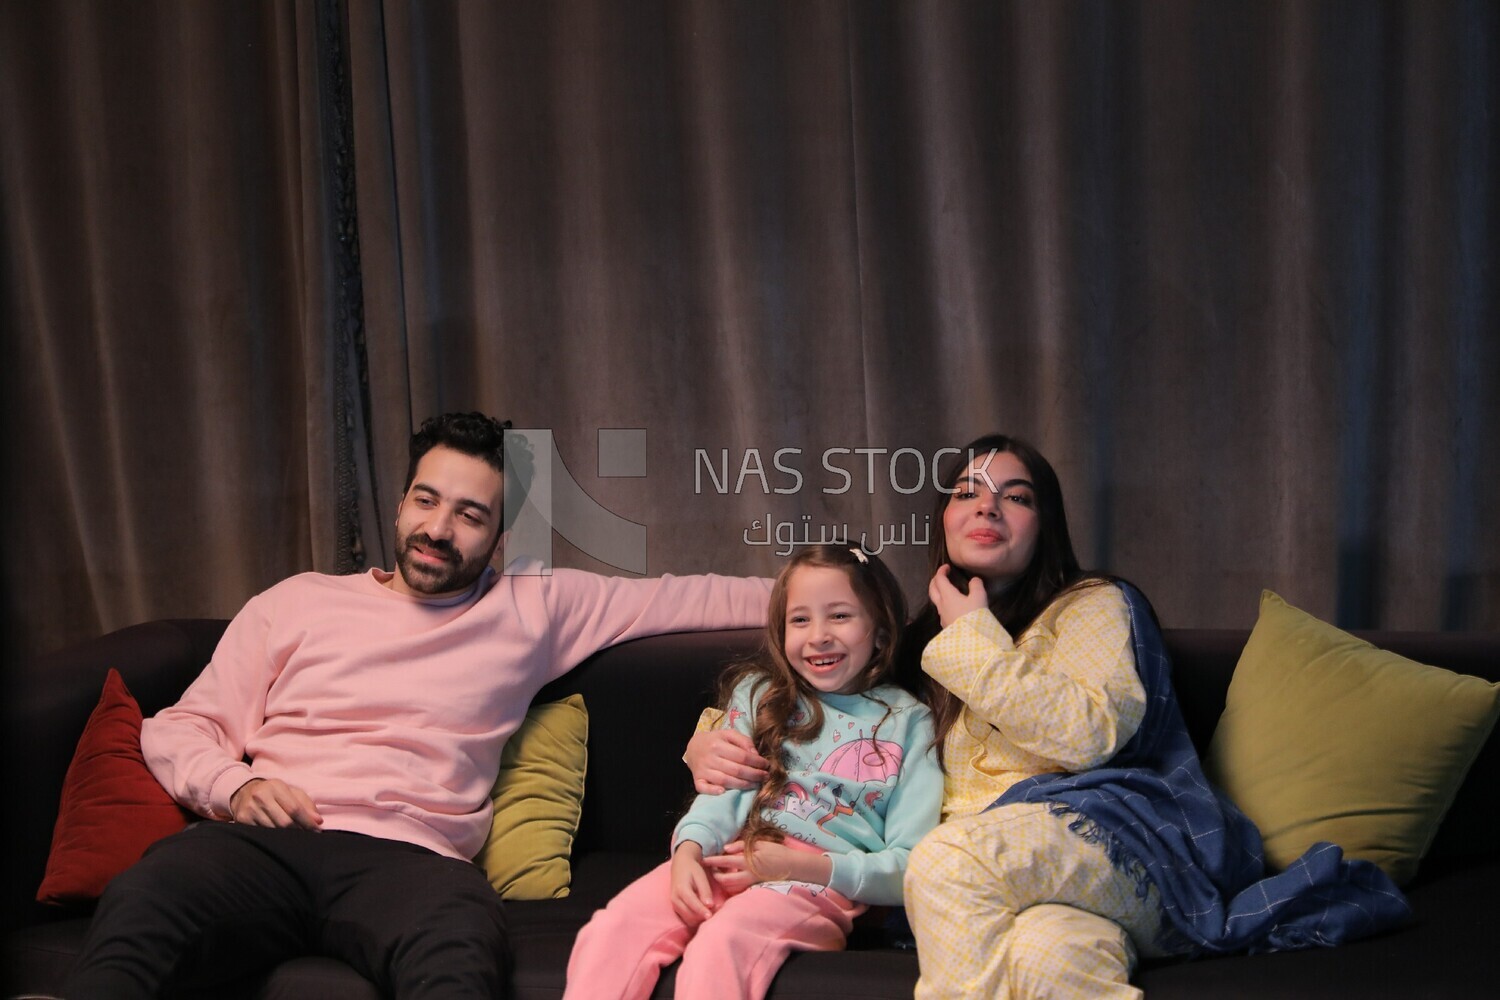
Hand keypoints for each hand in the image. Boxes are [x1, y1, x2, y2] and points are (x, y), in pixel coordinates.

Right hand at [230, 777, 322, 828]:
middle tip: (306, 836)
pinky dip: (272, 838)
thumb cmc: (273, 793)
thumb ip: (306, 804)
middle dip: (298, 831)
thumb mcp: (291, 792)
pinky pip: (261, 834)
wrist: (244, 792)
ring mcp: (250, 809)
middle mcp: (261, 796)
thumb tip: (318, 821)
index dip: (307, 822)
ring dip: (286, 837)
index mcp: (276, 787)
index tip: (317, 830)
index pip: (294, 808)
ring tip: (294, 837)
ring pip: (273, 830)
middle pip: (284, 822)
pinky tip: (277, 837)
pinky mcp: (242, 820)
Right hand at [669, 843, 716, 925]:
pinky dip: (696, 920)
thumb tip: (710, 906)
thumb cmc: (692, 870)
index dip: (702, 911)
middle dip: (702, 917)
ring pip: (688, 919)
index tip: (710, 916)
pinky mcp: (676, 909)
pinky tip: (704, 913)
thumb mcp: (700, 877)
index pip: (692, 904)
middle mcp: (675, 899)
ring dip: (699, 919)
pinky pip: (686, 919)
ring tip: (711, 912)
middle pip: (689, 915)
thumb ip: (705, 891)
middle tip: (715, 912)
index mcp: (681, 889)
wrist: (681, 865)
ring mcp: (674, 905)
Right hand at [684, 729, 768, 793]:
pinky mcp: (697, 780)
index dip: (757, 762)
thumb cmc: (715, 741)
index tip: (767, 765)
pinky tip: (724, 792)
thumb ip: (743, 740)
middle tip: (766, 777)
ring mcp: (703, 770)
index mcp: (718, 745)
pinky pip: (704, 788)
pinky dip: (713, 791)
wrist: (693, 747)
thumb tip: (756, 754)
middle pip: (736, 770)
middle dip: (754, 775)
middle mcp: (710, 758)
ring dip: (743, 785)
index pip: (742, 756)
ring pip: (725, 781)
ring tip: (756, 784)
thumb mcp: (728, 734)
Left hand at [701, 839, 830, 891]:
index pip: (725, 862)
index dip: (713, 861)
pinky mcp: (756, 886)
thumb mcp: (760, 844)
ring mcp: (752, 882)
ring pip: (732, 887)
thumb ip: (742, 846)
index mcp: (748, 861)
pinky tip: (731, 879)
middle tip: (710, 870)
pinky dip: (733, 885)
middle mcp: (748, 874)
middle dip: (716, 876)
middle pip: (725, 880)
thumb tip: (726, 848)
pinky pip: (740, 888)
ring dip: (723, 882)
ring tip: (719, 875)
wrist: (795, 867)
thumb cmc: (778, 852)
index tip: (703, 859)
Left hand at [928, 564, 988, 626]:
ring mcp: (942, 616)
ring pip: (936, 601)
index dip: (941, 571)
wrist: (971, 641)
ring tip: (948, 590)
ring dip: (939, 592)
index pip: (939, 579)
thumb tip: (974, 580)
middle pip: (932, 589)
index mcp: (947, 596)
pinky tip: (953, 606)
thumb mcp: (979, 598)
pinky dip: (944, 603)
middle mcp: (941, 605)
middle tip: (941, 576)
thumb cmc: (974, 616)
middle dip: (935, 580)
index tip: (946, 567)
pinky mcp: (946, 625)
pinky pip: (941, 610)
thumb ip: (976, 586)